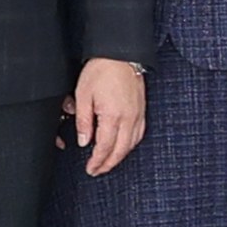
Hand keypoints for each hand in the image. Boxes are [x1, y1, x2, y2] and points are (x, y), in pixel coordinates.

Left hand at [69, 57, 149, 176]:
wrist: (120, 55)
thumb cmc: (101, 71)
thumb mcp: (83, 95)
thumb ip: (84, 121)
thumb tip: (84, 141)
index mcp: (113, 116)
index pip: (105, 147)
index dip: (97, 161)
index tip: (90, 168)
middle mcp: (129, 118)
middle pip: (120, 150)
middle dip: (108, 164)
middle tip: (97, 171)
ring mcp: (138, 114)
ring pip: (131, 144)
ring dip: (120, 156)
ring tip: (108, 162)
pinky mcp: (142, 109)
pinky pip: (139, 134)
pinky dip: (130, 144)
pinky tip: (123, 146)